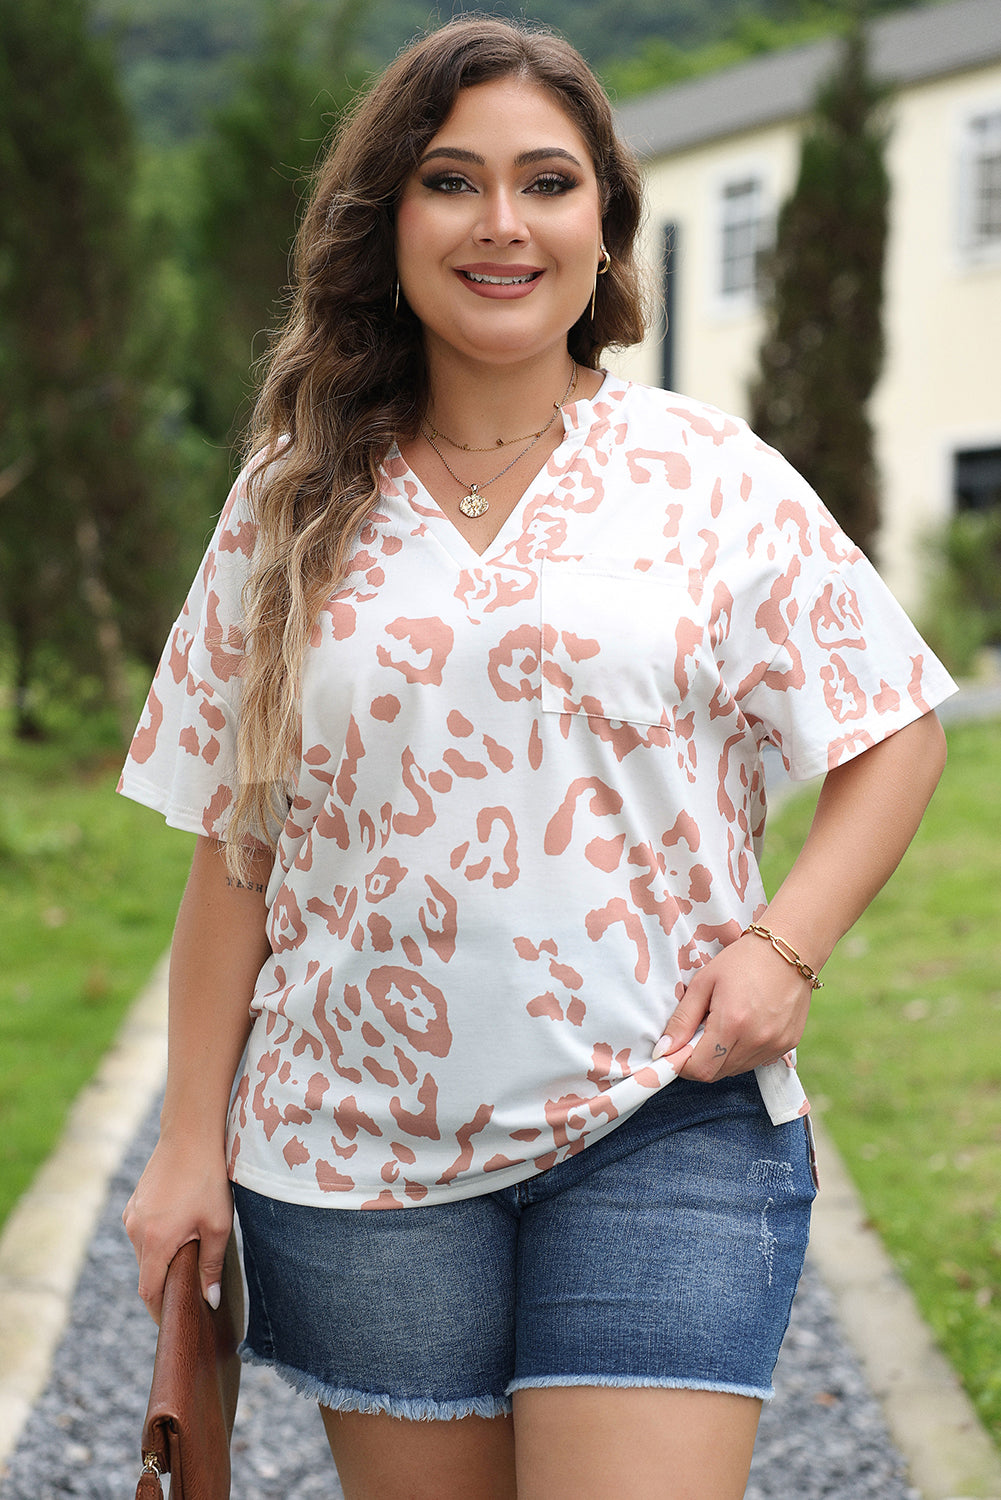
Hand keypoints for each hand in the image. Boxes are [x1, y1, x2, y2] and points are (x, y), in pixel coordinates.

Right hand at [122, 1135, 233, 1323]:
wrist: (191, 1134)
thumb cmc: (208, 1179)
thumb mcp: (218, 1225)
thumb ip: (211, 1267)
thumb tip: (210, 1301)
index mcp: (154, 1241)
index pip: (149, 1290)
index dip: (159, 1309)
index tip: (173, 1321)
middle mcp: (135, 1230)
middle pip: (147, 1271)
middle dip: (167, 1282)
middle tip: (192, 1289)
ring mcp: (132, 1214)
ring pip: (145, 1250)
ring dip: (164, 1257)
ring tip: (192, 1253)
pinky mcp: (135, 1202)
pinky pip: (144, 1231)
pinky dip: (159, 1238)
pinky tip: (183, 1226)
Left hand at [652, 932, 812, 1081]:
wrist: (789, 949)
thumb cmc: (742, 960)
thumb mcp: (704, 982)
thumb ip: (682, 1019)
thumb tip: (663, 1050)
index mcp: (732, 1022)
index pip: (700, 1069)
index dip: (682, 1064)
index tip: (676, 1049)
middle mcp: (757, 1039)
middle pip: (716, 1073)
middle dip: (700, 1059)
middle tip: (699, 1031)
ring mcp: (776, 1044)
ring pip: (736, 1069)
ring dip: (722, 1057)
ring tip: (724, 1024)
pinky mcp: (788, 1044)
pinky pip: (756, 1061)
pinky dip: (743, 1051)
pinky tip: (745, 1025)